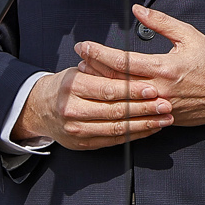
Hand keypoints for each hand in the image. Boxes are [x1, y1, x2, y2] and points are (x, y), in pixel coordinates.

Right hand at [13, 67, 172, 150]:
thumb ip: (100, 68)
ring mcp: (77, 130)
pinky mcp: (83, 144)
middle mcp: (73, 109)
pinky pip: (113, 140)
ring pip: (116, 128)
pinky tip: (149, 129)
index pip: (108, 89)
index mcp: (73, 86)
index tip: (153, 89)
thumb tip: (129, 60)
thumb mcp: (77, 70)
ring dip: (144, 125)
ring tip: (163, 118)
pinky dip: (134, 135)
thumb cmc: (64, 87)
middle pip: (115, 111)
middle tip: (165, 105)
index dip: (132, 90)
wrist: (39, 110)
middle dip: (144, 109)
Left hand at [73, 6, 204, 127]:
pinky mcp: (164, 119)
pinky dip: (119, 105)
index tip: (84, 46)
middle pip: (116, 82)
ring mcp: (160, 107)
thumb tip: (136, 11)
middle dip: (94, 71)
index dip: (99, 53)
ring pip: (123, 100)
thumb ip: (161, 22)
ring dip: (102, 89)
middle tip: (78, 61)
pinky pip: (136, 114)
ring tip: (87, 78)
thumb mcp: (189, 35)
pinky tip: (107, 98)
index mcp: (164, 68)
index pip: (122, 60)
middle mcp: (159, 90)